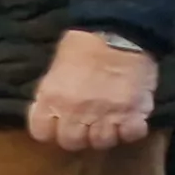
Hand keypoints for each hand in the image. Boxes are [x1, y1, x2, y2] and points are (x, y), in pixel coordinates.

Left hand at [26, 30, 155, 150]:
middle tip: (87, 125)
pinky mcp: (133, 113)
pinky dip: (131, 131)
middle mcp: (75, 112)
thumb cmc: (83, 45)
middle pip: (72, 142)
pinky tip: (130, 121)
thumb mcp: (56, 68)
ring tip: (110, 122)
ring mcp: (105, 115)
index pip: (41, 132)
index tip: (58, 125)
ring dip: (106, 134)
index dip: (50, 130)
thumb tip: (52, 110)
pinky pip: (131, 135)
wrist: (119, 32)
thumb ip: (52, 93)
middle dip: (78, 136)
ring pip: (102, 143)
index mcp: (51, 98)